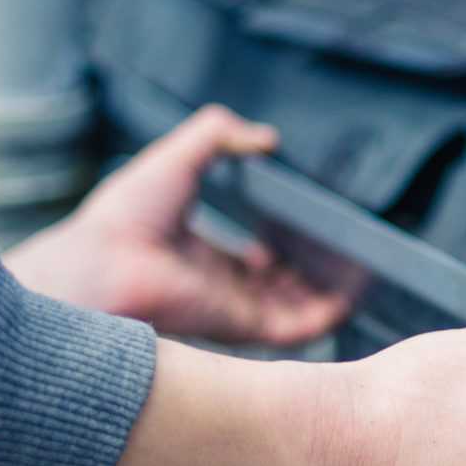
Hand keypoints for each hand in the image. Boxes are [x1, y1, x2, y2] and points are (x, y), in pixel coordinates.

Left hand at [6, 105, 348, 344]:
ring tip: (362, 273)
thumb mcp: (179, 156)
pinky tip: (351, 295)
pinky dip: (327, 315)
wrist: (102, 262)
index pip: (252, 263)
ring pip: (294, 310)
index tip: (310, 233)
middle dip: (312, 276)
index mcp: (200, 255)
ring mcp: (232, 309)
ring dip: (328, 296)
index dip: (282, 249)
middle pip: (278, 289)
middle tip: (345, 256)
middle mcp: (219, 287)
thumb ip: (219, 136)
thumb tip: (265, 137)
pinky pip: (297, 329)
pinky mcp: (243, 326)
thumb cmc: (125, 215)